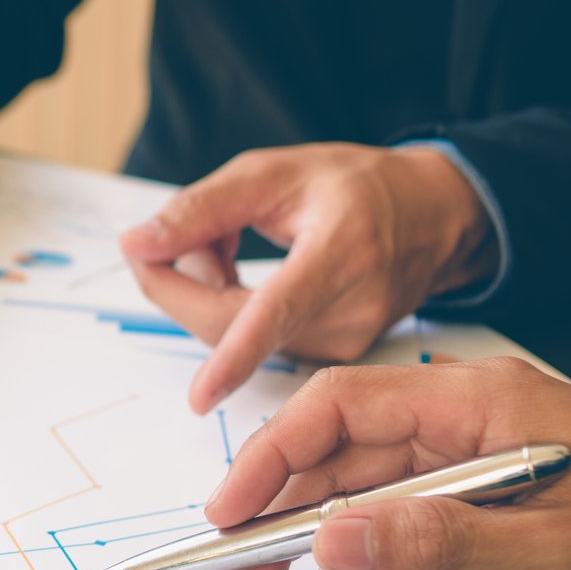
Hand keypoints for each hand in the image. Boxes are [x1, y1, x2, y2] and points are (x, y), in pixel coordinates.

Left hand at [120, 143, 497, 411]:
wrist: (435, 216)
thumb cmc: (356, 186)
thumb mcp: (274, 173)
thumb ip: (199, 209)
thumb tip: (135, 246)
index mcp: (341, 252)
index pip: (278, 311)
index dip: (235, 355)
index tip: (201, 396)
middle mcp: (349, 310)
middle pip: (228, 323)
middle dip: (177, 280)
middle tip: (168, 233)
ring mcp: (344, 343)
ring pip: (231, 333)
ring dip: (202, 289)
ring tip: (223, 237)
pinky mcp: (331, 357)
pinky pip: (250, 341)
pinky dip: (227, 307)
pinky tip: (240, 269)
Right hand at [203, 357, 570, 569]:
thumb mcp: (554, 549)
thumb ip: (435, 539)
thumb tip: (331, 537)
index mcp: (476, 403)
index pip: (338, 408)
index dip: (270, 459)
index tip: (229, 516)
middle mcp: (469, 420)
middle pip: (343, 461)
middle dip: (288, 526)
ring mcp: (480, 457)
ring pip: (377, 500)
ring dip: (362, 559)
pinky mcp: (493, 495)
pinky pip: (419, 525)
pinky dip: (413, 568)